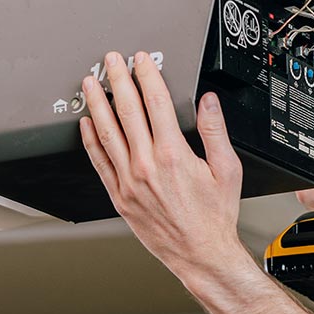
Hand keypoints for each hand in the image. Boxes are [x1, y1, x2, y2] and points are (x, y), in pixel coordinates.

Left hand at [77, 51, 248, 280]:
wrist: (201, 253)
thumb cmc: (215, 217)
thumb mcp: (227, 169)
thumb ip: (215, 132)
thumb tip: (208, 103)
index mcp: (173, 154)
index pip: (156, 102)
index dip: (147, 75)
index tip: (141, 60)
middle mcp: (147, 165)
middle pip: (127, 111)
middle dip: (118, 80)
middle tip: (111, 60)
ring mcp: (129, 181)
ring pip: (107, 132)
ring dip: (97, 103)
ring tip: (90, 83)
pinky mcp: (119, 196)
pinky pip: (99, 162)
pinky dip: (90, 140)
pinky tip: (86, 124)